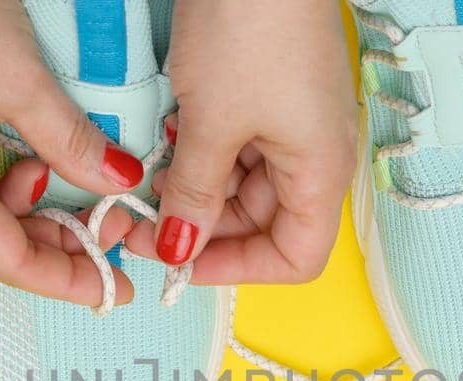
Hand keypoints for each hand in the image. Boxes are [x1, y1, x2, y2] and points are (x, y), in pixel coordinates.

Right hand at [0, 0, 146, 305]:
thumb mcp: (21, 80)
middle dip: (47, 249)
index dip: (62, 280)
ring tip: (65, 184)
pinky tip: (27, 153)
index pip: (3, 258)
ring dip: (22, 211)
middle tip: (103, 240)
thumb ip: (71, 140)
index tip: (110, 288)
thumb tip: (117, 181)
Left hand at [128, 0, 356, 283]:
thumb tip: (177, 249)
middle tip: (141, 222)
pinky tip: (167, 136)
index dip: (236, 270)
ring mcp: (294, 121)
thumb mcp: (211, 124)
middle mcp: (316, 153)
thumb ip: (193, 196)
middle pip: (264, 223)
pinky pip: (237, 144)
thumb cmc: (250, 29)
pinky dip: (200, 150)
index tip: (178, 262)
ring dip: (195, 188)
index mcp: (321, 171)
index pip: (296, 258)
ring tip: (149, 175)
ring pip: (243, 184)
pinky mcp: (270, 92)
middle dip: (202, 228)